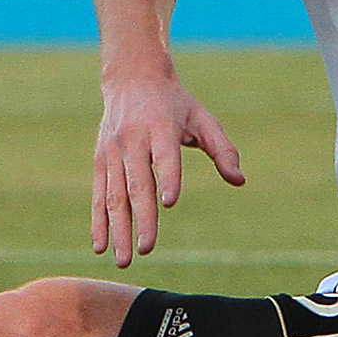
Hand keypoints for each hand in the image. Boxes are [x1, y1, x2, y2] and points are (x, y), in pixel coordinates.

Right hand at [91, 71, 244, 266]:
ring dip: (118, 229)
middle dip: (141, 219)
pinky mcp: (100, 160)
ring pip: (114, 195)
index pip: (165, 156)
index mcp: (160, 127)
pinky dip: (98, 222)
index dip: (168, 178)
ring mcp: (113, 152)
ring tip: (124, 259)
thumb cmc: (174, 103)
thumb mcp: (202, 117)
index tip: (169, 203)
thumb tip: (239, 181)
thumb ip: (222, 149)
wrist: (131, 77)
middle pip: (137, 184)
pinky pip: (99, 195)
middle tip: (147, 250)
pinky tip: (100, 246)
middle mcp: (133, 140)